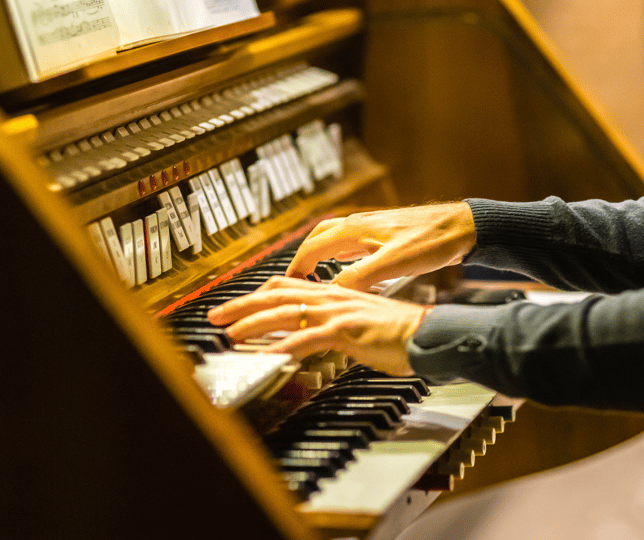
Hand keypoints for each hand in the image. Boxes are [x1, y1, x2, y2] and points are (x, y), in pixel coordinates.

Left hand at [207, 276, 427, 375]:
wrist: (428, 334)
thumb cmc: (400, 334)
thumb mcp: (360, 326)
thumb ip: (335, 327)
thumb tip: (314, 338)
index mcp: (334, 293)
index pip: (287, 286)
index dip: (258, 294)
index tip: (236, 305)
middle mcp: (332, 297)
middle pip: (276, 295)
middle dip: (241, 305)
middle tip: (215, 316)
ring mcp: (337, 312)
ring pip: (285, 314)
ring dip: (252, 324)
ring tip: (229, 334)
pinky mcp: (346, 330)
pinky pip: (307, 339)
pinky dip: (283, 348)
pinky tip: (266, 357)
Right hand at [286, 202, 475, 290]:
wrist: (462, 227)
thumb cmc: (431, 240)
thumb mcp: (392, 264)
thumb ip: (359, 277)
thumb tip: (331, 292)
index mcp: (354, 229)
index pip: (310, 247)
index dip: (295, 269)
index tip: (288, 286)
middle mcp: (358, 224)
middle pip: (316, 239)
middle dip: (302, 259)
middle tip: (295, 281)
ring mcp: (370, 228)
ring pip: (333, 240)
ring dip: (320, 257)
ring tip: (315, 278)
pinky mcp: (383, 234)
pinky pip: (350, 244)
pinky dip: (340, 258)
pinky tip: (348, 271)